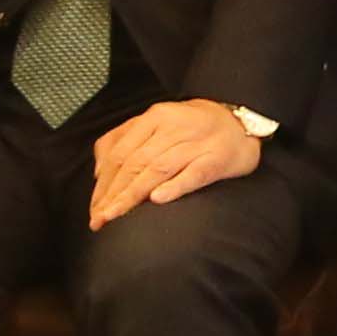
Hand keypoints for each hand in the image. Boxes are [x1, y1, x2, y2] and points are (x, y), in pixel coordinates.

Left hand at [86, 97, 263, 228]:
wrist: (242, 122)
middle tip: (99, 218)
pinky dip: (174, 187)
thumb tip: (98, 171)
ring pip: (157, 169)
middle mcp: (174, 128)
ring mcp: (197, 143)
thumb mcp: (158, 122)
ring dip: (132, 195)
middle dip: (113, 193)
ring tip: (115, 216)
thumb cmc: (194, 127)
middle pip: (135, 163)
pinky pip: (193, 174)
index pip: (120, 152)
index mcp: (156, 117)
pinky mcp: (216, 159)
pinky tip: (157, 200)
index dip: (103, 182)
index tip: (94, 207)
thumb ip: (126, 138)